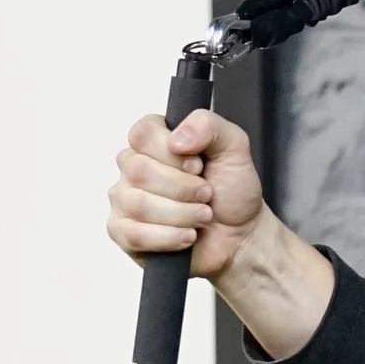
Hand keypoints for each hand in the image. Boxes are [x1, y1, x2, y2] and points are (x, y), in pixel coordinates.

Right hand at [107, 106, 266, 279]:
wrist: (241, 236)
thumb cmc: (232, 191)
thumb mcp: (234, 147)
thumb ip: (208, 125)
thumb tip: (176, 139)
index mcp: (152, 140)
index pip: (142, 135)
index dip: (173, 155)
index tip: (199, 166)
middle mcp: (132, 166)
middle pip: (138, 170)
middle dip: (183, 188)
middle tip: (206, 194)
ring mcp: (124, 200)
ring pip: (138, 204)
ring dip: (182, 214)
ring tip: (203, 216)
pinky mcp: (123, 233)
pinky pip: (133, 234)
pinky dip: (169, 238)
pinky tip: (188, 236)